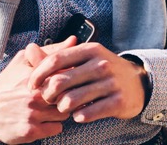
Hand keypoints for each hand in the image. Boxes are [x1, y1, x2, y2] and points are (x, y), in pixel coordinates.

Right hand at [0, 37, 76, 143]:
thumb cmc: (9, 80)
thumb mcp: (24, 60)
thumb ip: (51, 50)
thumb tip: (73, 40)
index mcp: (35, 75)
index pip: (67, 75)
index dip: (70, 78)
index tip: (66, 79)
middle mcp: (35, 95)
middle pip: (68, 95)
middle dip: (66, 94)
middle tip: (59, 94)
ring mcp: (33, 114)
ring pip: (64, 113)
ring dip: (60, 109)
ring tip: (51, 105)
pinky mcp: (30, 131)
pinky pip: (57, 128)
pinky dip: (54, 124)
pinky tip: (45, 118)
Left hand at [27, 42, 149, 122]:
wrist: (137, 82)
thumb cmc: (102, 68)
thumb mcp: (83, 57)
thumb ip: (57, 56)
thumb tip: (29, 50)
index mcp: (89, 49)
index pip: (56, 60)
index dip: (39, 73)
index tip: (31, 84)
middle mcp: (100, 64)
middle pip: (60, 81)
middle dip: (47, 94)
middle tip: (48, 99)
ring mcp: (110, 82)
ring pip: (71, 100)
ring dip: (61, 107)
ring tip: (63, 107)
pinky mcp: (118, 101)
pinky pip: (88, 113)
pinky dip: (78, 116)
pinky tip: (78, 114)